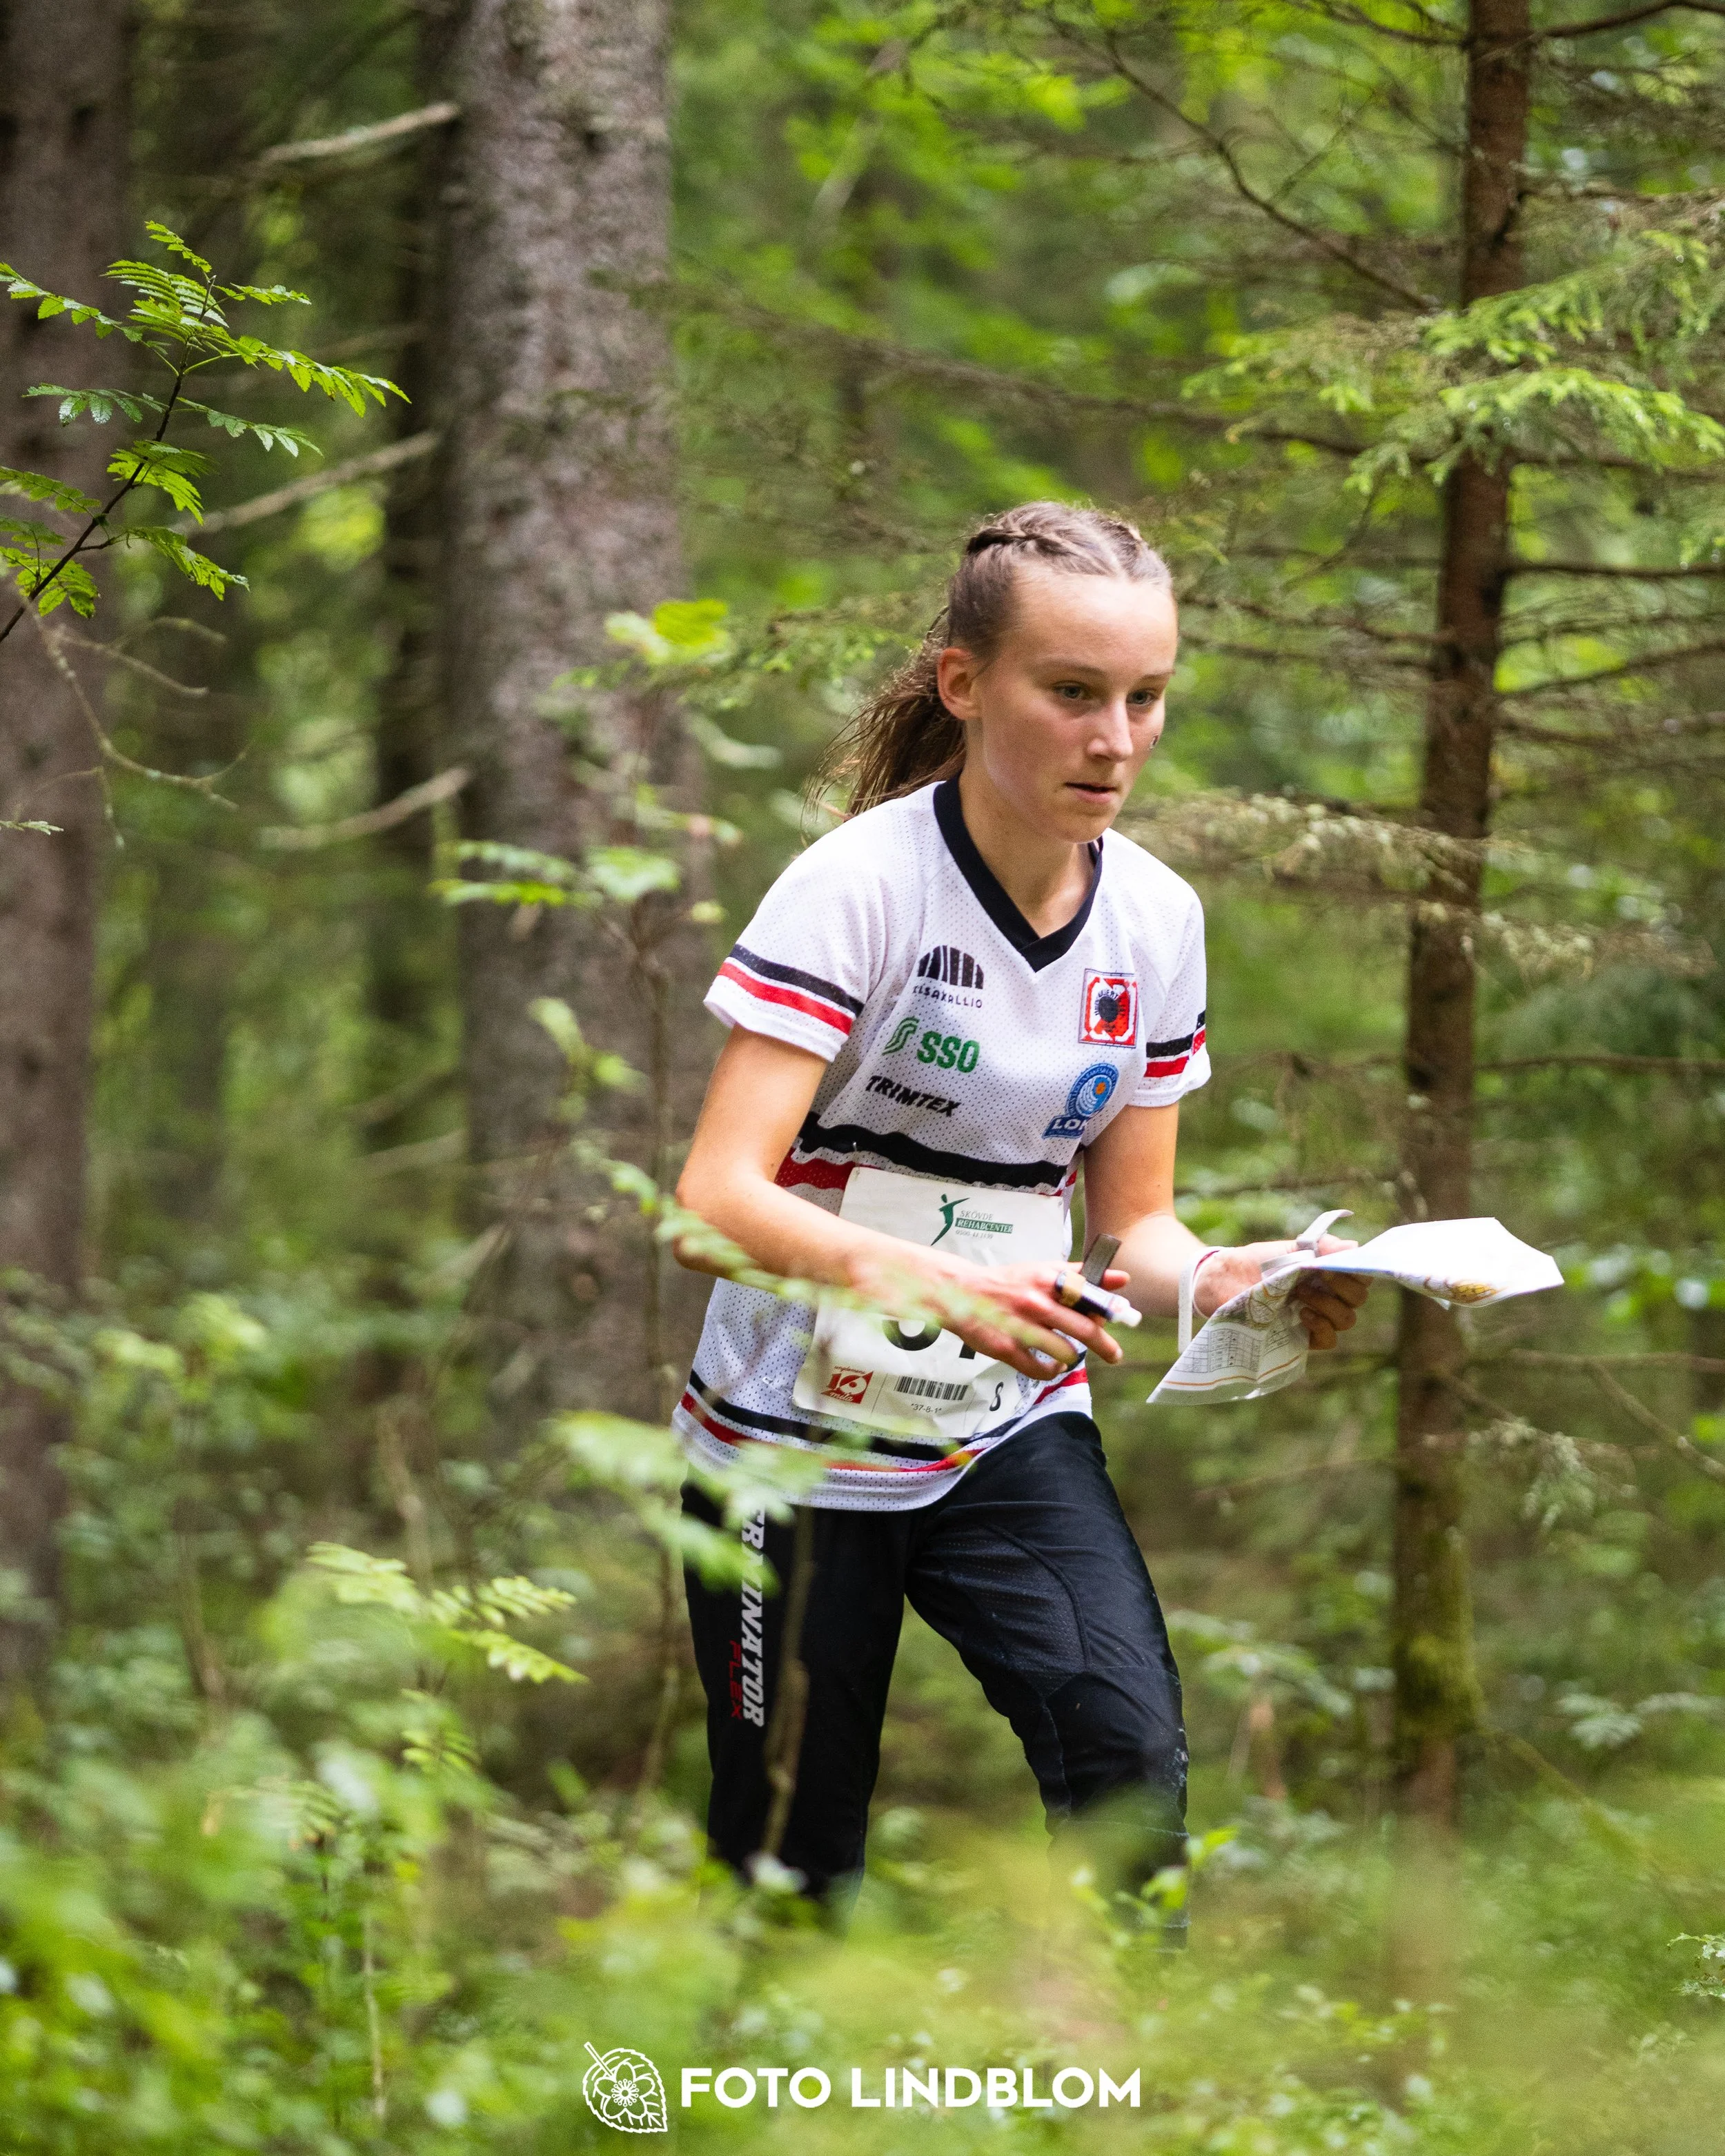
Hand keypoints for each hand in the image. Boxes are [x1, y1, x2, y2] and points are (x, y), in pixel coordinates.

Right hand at [846, 1249, 1125, 1380]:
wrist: (960, 1292)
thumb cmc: (1008, 1280)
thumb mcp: (1045, 1270)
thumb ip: (1083, 1275)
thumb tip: (1123, 1279)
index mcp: (1049, 1279)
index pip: (1093, 1298)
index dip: (1112, 1312)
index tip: (1124, 1320)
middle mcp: (1037, 1301)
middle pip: (1085, 1331)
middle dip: (1106, 1347)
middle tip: (1114, 1355)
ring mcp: (1021, 1326)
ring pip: (1065, 1354)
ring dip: (1072, 1358)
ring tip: (1068, 1356)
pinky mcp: (1006, 1348)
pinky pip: (1040, 1370)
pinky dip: (1051, 1371)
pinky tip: (1050, 1365)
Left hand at [1192, 1236, 1368, 1351]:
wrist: (1222, 1280)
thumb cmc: (1254, 1262)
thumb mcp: (1286, 1249)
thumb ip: (1319, 1248)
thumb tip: (1354, 1246)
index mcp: (1327, 1274)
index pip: (1360, 1276)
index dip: (1360, 1271)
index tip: (1342, 1264)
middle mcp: (1327, 1296)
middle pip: (1357, 1299)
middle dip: (1344, 1286)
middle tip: (1319, 1274)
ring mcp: (1316, 1317)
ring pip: (1346, 1319)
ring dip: (1329, 1305)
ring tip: (1301, 1294)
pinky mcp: (1301, 1337)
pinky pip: (1328, 1340)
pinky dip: (1321, 1327)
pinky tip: (1303, 1315)